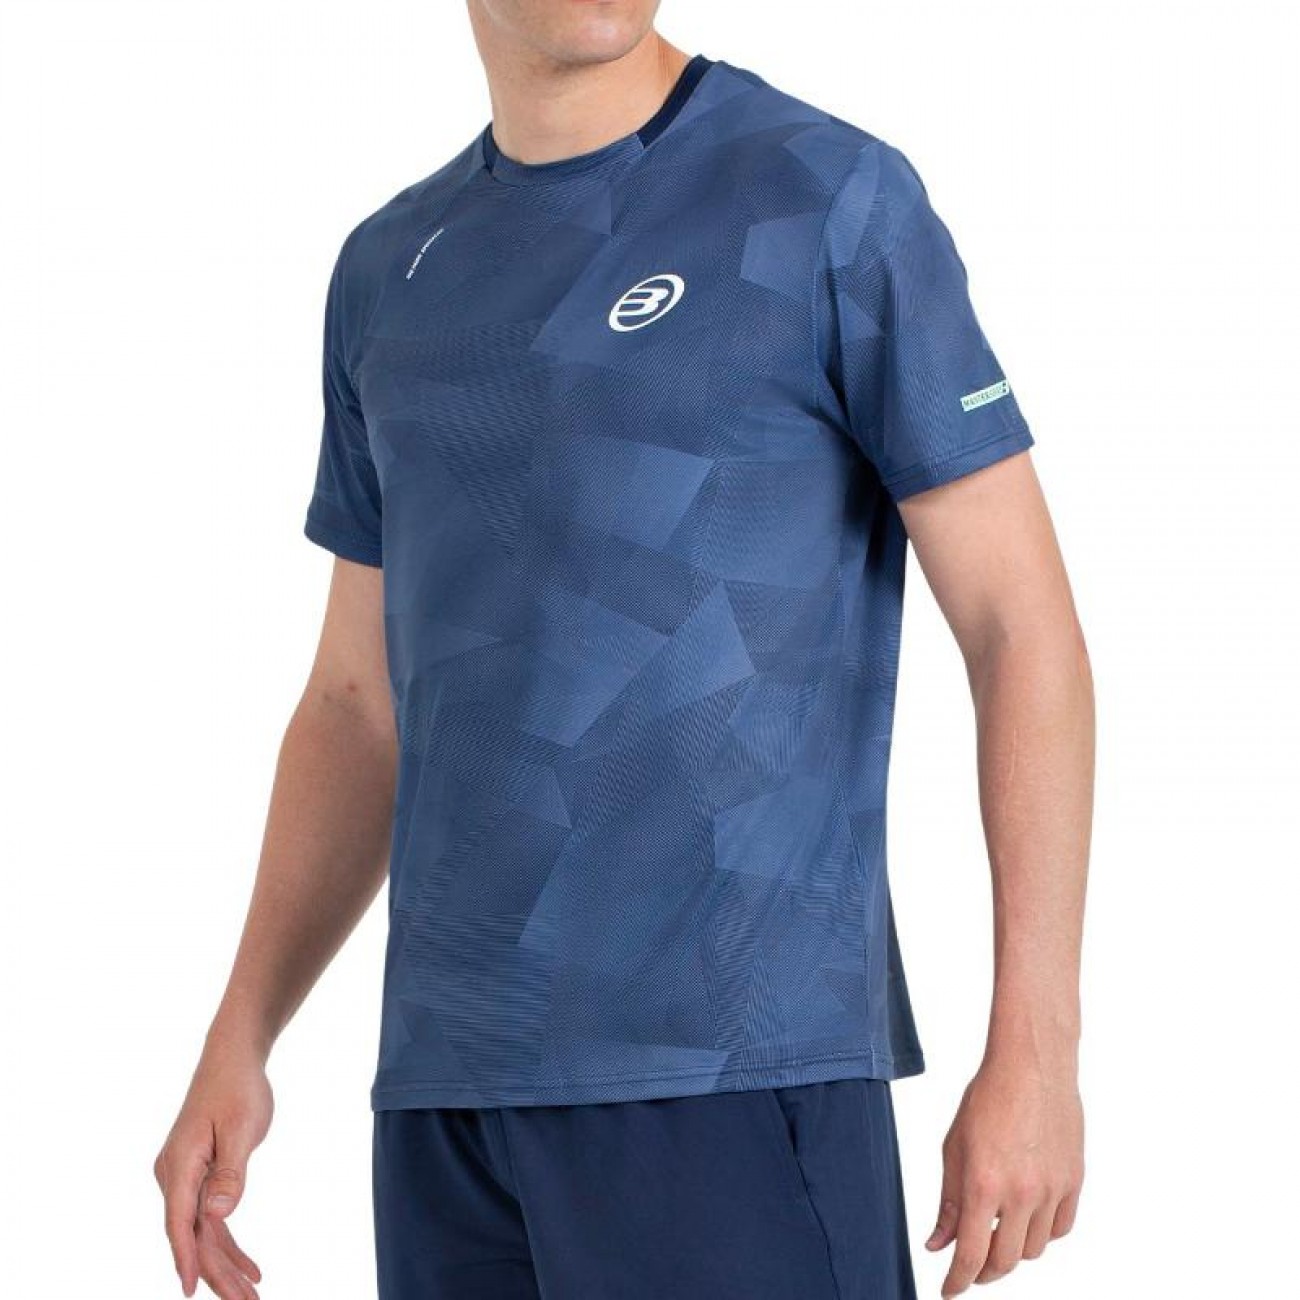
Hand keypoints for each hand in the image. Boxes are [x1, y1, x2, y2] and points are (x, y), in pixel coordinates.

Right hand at [154, 1048, 273, 1297]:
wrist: (232, 1058)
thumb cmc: (239, 1088)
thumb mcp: (243, 1128)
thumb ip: (230, 1173)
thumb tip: (216, 1216)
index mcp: (180, 1164)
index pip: (180, 1222)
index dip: (187, 1258)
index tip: (193, 1291)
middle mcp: (174, 1175)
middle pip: (193, 1235)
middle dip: (218, 1273)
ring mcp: (184, 1177)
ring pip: (202, 1232)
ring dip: (226, 1264)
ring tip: (251, 1296)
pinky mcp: (198, 1176)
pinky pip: (210, 1219)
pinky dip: (228, 1243)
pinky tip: (249, 1268)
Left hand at [925, 1061, 1083, 1295]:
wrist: (1032, 1066)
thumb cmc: (987, 1099)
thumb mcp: (954, 1148)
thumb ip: (948, 1201)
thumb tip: (938, 1245)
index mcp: (984, 1184)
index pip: (971, 1254)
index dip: (958, 1281)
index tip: (949, 1291)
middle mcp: (1021, 1194)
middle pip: (1006, 1261)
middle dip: (984, 1272)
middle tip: (971, 1268)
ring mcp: (1052, 1190)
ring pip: (1034, 1249)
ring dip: (1013, 1251)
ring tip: (997, 1235)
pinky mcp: (1074, 1182)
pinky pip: (1060, 1228)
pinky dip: (1042, 1234)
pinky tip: (1026, 1222)